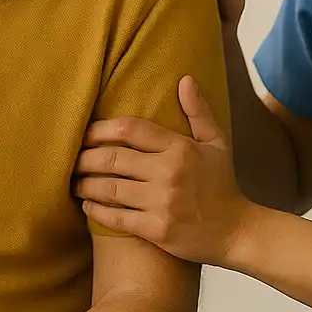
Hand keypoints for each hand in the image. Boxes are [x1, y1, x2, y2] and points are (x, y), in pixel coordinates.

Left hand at [75, 77, 254, 265]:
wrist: (237, 232)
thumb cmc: (222, 185)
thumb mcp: (216, 144)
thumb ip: (198, 112)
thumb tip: (185, 80)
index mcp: (180, 148)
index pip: (130, 129)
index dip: (101, 129)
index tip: (86, 133)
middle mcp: (169, 173)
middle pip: (113, 158)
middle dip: (85, 159)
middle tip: (73, 160)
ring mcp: (162, 203)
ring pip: (109, 189)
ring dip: (85, 185)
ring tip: (75, 182)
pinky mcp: (157, 230)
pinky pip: (116, 218)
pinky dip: (96, 212)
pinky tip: (87, 206)